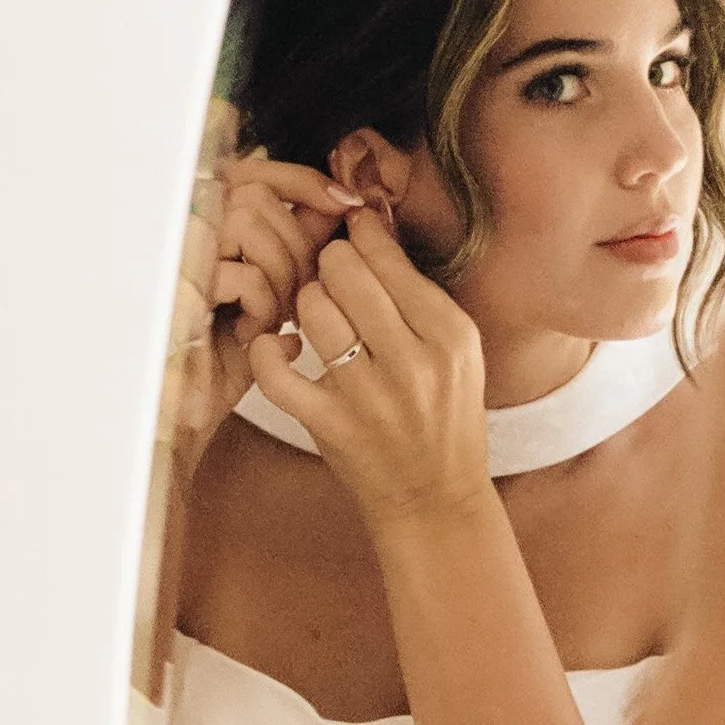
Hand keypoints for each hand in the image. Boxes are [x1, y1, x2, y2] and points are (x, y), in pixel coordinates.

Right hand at [166, 155, 346, 478]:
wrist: (189, 408)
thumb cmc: (231, 349)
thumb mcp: (274, 288)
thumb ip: (301, 242)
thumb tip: (348, 204)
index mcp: (205, 222)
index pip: (256, 169)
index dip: (304, 181)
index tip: (347, 205)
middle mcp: (180, 229)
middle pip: (258, 195)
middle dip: (295, 244)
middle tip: (299, 291)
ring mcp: (172, 255)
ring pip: (249, 224)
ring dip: (279, 273)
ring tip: (276, 315)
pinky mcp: (173, 288)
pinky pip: (241, 274)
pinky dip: (261, 304)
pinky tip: (255, 333)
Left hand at [248, 209, 490, 534]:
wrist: (435, 498)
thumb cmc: (445, 416)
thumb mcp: (457, 351)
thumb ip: (418, 293)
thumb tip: (374, 226)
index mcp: (450, 337)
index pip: (389, 261)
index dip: (361, 235)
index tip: (351, 229)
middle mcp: (412, 363)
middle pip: (346, 274)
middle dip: (330, 263)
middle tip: (331, 272)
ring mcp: (368, 396)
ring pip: (312, 309)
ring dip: (305, 300)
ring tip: (316, 311)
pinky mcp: (329, 424)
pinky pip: (275, 372)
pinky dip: (268, 350)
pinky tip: (282, 347)